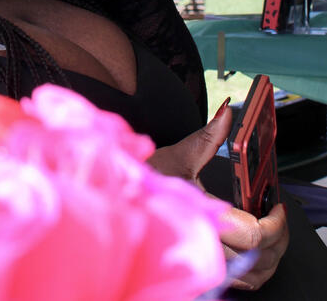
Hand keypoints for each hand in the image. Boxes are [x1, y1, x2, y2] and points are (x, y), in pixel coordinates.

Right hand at [149, 104, 288, 290]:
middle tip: (277, 216)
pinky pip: (241, 283)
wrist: (121, 200)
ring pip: (253, 275)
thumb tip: (227, 115)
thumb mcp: (177, 156)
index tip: (276, 206)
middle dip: (277, 237)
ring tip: (269, 231)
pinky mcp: (202, 272)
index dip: (274, 222)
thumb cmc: (145, 181)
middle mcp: (203, 246)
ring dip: (268, 257)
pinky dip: (254, 269)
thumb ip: (207, 137)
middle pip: (259, 257)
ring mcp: (203, 263)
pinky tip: (251, 248)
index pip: (253, 234)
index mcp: (201, 218)